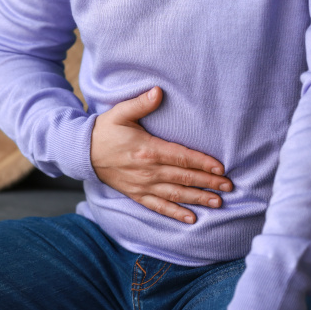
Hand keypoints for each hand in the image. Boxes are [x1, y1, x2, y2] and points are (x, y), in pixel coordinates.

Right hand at [90, 86, 232, 223]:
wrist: (82, 153)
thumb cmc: (104, 131)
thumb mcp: (120, 113)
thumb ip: (141, 103)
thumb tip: (158, 91)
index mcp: (148, 150)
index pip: (182, 158)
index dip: (203, 163)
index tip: (221, 169)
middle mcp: (148, 171)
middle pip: (184, 178)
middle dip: (208, 183)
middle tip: (228, 188)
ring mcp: (143, 185)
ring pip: (176, 195)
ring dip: (198, 199)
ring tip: (217, 203)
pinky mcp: (136, 194)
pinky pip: (159, 207)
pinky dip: (175, 213)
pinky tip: (191, 218)